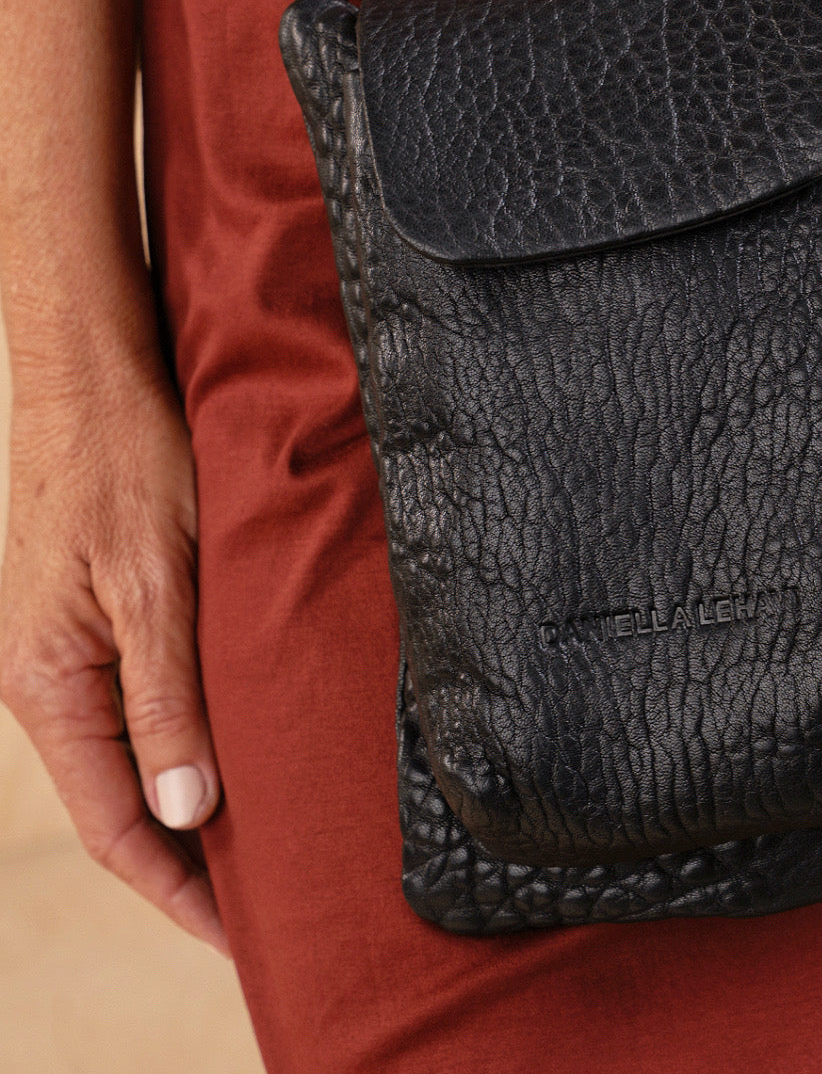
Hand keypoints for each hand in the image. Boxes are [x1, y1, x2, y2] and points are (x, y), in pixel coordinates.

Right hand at [0, 367, 226, 954]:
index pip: (119, 826)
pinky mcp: (109, 620)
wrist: (97, 380)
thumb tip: (190, 812)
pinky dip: (196, 744)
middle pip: (129, 803)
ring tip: (272, 844)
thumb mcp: (155, 584)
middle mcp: (56, 684)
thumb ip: (167, 700)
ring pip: (143, 757)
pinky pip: (150, 707)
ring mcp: (79, 653)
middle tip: (276, 901)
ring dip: (200, 804)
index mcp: (51, 688)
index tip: (245, 935)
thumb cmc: (124, 466)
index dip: (181, 891)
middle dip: (195, 862)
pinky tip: (245, 754)